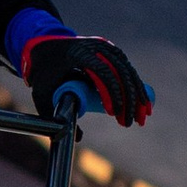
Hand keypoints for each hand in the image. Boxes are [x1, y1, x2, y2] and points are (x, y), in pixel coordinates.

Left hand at [21, 32, 152, 128]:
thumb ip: (54, 117)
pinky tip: (144, 104)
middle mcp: (96, 48)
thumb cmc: (43, 74)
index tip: (113, 114)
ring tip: (142, 118)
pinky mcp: (111, 52)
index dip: (112, 94)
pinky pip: (127, 70)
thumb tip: (79, 138)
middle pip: (120, 73)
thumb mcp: (42, 96)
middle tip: (131, 123)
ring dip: (137, 96)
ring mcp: (105, 48)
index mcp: (79, 54)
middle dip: (129, 100)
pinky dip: (136, 87)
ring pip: (128, 72)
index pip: (103, 73)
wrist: (44, 48)